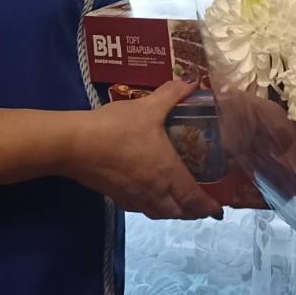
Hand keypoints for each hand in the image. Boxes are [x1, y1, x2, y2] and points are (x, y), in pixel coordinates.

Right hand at [66, 81, 223, 220]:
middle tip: (201, 206)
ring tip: (179, 203)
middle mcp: (155, 191)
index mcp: (168, 173)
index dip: (208, 207)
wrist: (76, 145)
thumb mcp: (148, 107)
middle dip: (193, 212)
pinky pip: (142, 209)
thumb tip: (192, 80)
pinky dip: (153, 208)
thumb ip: (172, 94)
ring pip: (160, 213)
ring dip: (173, 212)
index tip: (219, 211)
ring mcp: (134, 198)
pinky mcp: (116, 197)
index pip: (194, 198)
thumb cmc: (117, 128)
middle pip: (179, 212)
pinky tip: (149, 196)